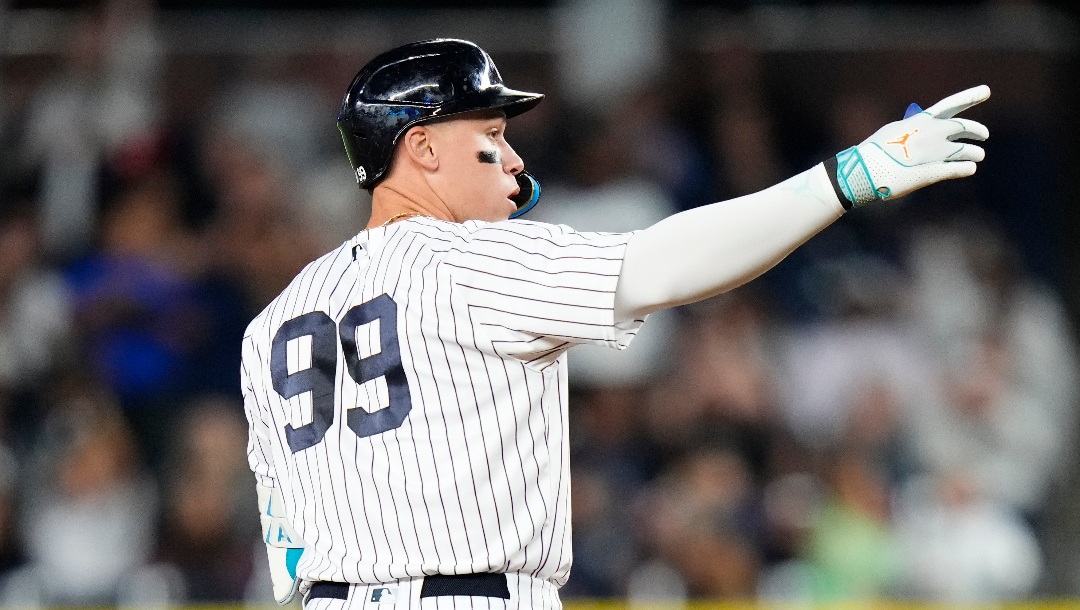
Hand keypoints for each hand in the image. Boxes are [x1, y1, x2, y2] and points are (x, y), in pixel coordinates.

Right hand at [832, 85, 989, 206]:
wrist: (863, 171)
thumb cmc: (875, 150)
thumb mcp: (894, 131)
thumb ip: (914, 129)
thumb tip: (926, 131)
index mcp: (922, 120)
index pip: (952, 104)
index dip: (970, 96)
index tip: (987, 90)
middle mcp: (933, 134)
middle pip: (966, 128)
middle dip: (978, 131)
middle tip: (984, 136)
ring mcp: (935, 154)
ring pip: (968, 151)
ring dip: (975, 153)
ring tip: (977, 156)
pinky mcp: (934, 174)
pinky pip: (960, 170)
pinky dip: (967, 169)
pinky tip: (969, 169)